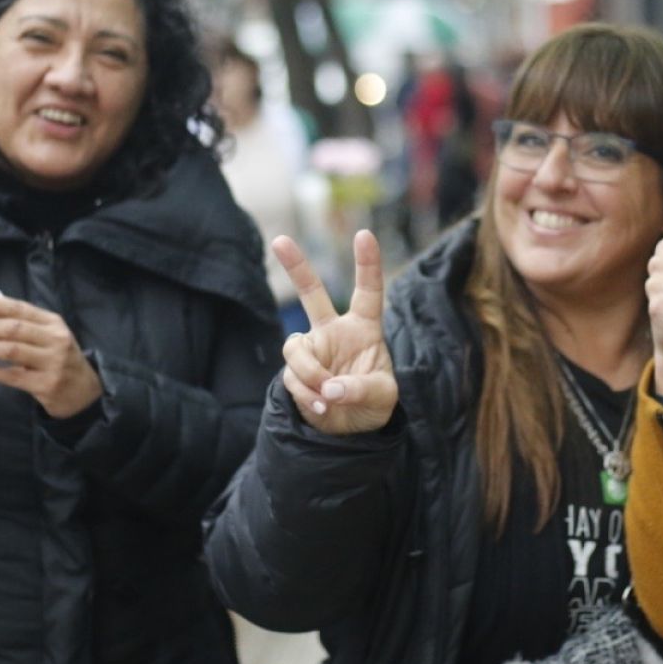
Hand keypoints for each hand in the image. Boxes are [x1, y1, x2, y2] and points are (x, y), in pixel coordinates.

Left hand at [0, 291, 102, 418]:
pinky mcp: (47, 385)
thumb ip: (22, 325)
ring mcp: (52, 362)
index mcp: (53, 323)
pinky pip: (14, 377)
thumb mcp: (48, 337)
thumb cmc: (58, 359)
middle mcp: (55, 339)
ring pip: (11, 351)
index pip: (19, 308)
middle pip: (12, 328)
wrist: (84, 392)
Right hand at [274, 229, 396, 434]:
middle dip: (296, 266)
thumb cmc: (374, 403)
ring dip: (309, 372)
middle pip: (312, 293)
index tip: (364, 234)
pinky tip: (321, 406)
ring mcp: (312, 350)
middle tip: (280, 240)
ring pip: (295, 347)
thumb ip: (360, 388)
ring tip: (327, 395)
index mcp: (364, 328)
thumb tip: (330, 387)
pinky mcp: (295, 371)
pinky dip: (306, 394)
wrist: (350, 430)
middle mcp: (334, 331)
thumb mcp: (382, 396)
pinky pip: (291, 376)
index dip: (367, 264)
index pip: (368, 291)